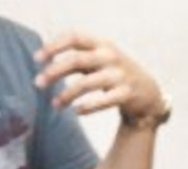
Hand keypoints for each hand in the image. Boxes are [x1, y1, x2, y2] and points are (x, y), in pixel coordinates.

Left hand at [34, 33, 163, 120]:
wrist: (149, 92)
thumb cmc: (116, 74)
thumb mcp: (100, 60)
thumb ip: (78, 59)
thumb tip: (46, 65)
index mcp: (101, 44)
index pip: (74, 37)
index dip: (54, 46)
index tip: (37, 59)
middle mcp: (110, 57)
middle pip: (76, 60)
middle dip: (54, 72)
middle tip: (38, 84)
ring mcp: (119, 76)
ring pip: (86, 83)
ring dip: (67, 94)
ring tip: (55, 104)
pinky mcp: (126, 94)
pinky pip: (103, 101)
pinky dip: (87, 107)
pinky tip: (77, 111)